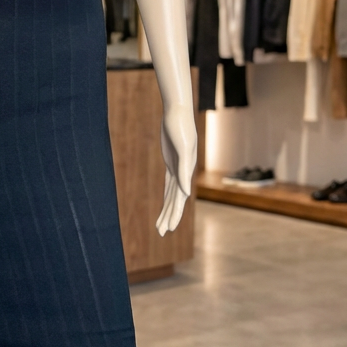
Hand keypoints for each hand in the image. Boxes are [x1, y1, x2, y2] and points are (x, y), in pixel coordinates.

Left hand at [155, 103, 196, 235]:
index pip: (179, 199)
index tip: (169, 228)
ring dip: (167, 210)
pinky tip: (165, 204)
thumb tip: (186, 194)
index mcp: (186, 173)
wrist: (177, 113)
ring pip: (171, 195)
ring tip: (161, 225)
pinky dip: (167, 196)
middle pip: (175, 201)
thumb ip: (184, 172)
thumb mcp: (182, 149)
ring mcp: (177, 168)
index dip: (174, 214)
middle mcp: (183, 174)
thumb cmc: (180, 128)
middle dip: (169, 217)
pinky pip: (168, 184)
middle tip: (161, 233)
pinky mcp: (171, 163)